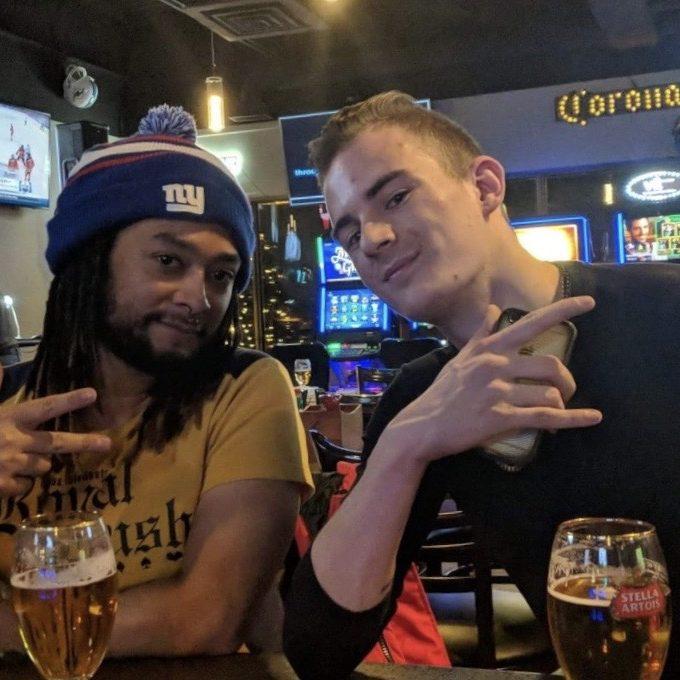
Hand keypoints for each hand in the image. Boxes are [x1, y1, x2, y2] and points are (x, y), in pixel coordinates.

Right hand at [0, 365, 111, 496]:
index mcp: (8, 419)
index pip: (45, 406)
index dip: (69, 400)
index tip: (92, 394)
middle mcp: (16, 442)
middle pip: (58, 443)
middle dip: (84, 442)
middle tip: (107, 443)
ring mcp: (12, 467)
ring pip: (43, 467)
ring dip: (36, 465)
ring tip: (14, 459)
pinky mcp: (5, 488)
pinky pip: (25, 487)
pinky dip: (18, 484)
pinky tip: (2, 478)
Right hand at [386, 296, 602, 463]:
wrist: (422, 426)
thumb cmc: (441, 394)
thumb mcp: (459, 359)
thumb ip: (481, 334)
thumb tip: (494, 310)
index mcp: (489, 349)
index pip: (530, 324)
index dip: (562, 311)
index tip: (589, 302)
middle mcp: (496, 365)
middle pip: (550, 364)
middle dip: (566, 379)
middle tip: (566, 389)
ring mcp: (498, 392)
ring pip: (549, 392)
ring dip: (562, 402)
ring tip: (560, 410)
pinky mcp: (501, 417)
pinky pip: (545, 417)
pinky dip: (572, 419)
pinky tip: (592, 417)